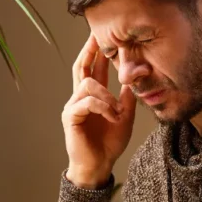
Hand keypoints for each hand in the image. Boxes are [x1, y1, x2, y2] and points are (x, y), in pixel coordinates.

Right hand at [63, 34, 136, 188]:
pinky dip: (103, 107)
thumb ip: (125, 98)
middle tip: (96, 36)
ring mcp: (73, 107)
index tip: (102, 36)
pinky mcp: (70, 117)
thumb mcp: (124, 117)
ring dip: (107, 96)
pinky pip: (87, 102)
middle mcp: (79, 98)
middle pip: (80, 67)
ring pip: (88, 85)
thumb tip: (131, 78)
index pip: (91, 68)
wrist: (99, 166)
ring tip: (117, 111)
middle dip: (89, 51)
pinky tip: (112, 117)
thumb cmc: (109, 144)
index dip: (95, 52)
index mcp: (92, 97)